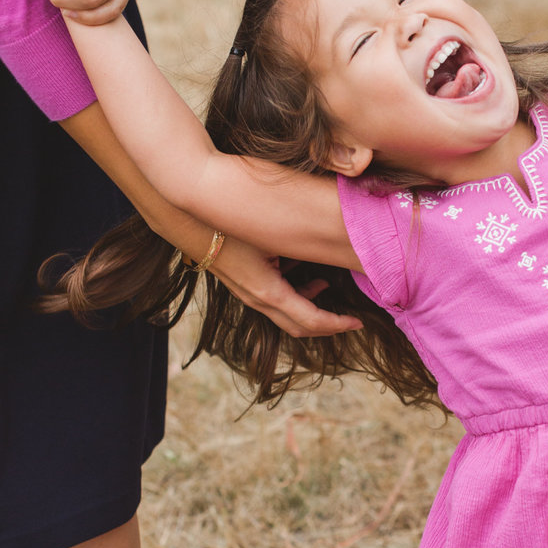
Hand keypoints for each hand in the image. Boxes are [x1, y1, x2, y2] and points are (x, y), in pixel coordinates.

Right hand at [207, 237, 362, 339]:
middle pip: (299, 327)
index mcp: (269, 293)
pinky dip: (293, 294)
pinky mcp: (243, 286)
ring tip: (324, 284)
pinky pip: (274, 300)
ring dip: (309, 306)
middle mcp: (258, 300)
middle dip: (328, 325)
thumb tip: (336, 248)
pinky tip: (300, 273)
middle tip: (350, 320)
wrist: (190, 220)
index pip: (311, 320)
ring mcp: (248, 295)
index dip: (337, 324)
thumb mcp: (275, 238)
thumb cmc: (235, 223)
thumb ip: (304, 250)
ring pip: (286, 315)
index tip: (357, 322)